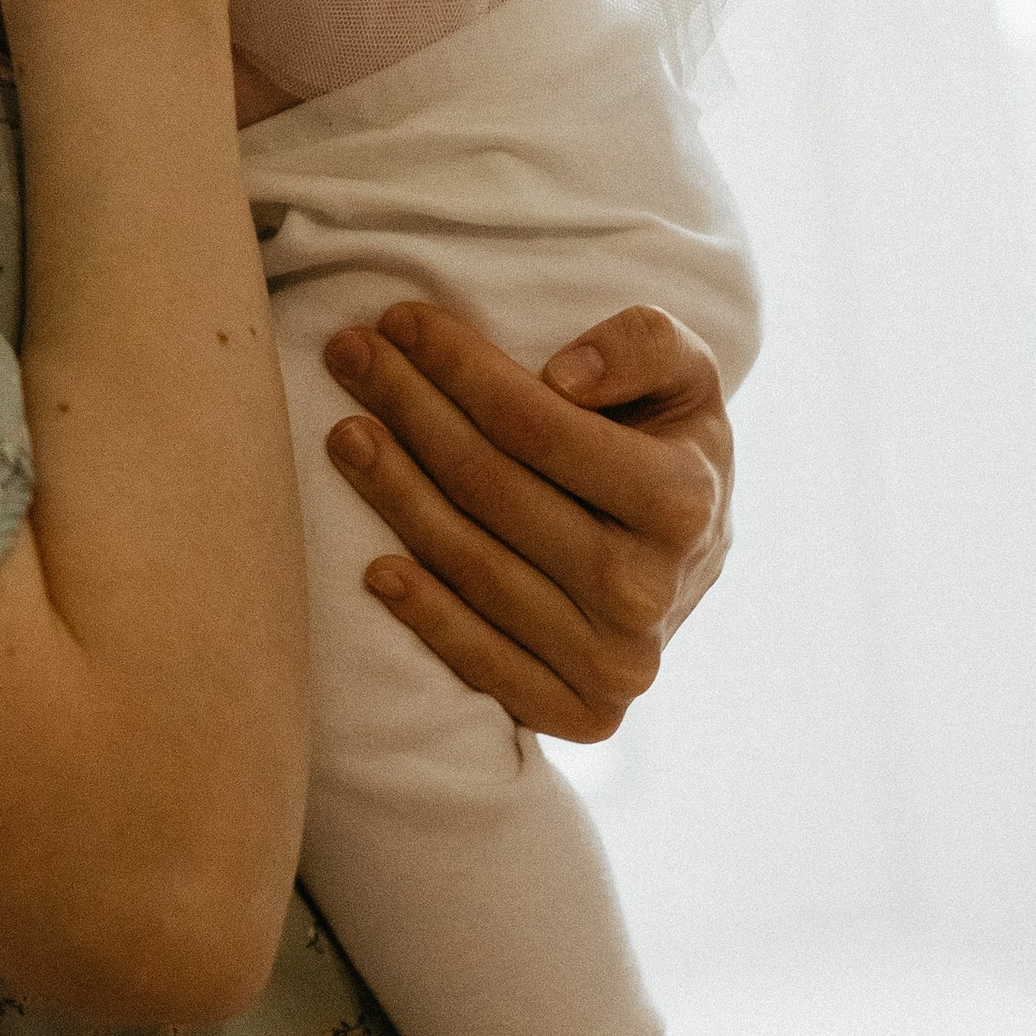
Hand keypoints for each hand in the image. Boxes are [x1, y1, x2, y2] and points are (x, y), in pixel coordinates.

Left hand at [319, 301, 733, 734]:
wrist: (691, 558)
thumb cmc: (668, 444)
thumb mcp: (686, 374)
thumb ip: (644, 344)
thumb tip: (564, 377)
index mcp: (682, 501)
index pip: (534, 424)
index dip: (458, 366)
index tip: (401, 321)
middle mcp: (650, 591)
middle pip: (489, 486)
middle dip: (409, 408)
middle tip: (348, 355)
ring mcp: (616, 663)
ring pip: (472, 565)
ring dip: (394, 492)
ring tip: (344, 433)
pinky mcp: (583, 715)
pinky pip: (484, 663)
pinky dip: (426, 615)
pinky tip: (374, 569)